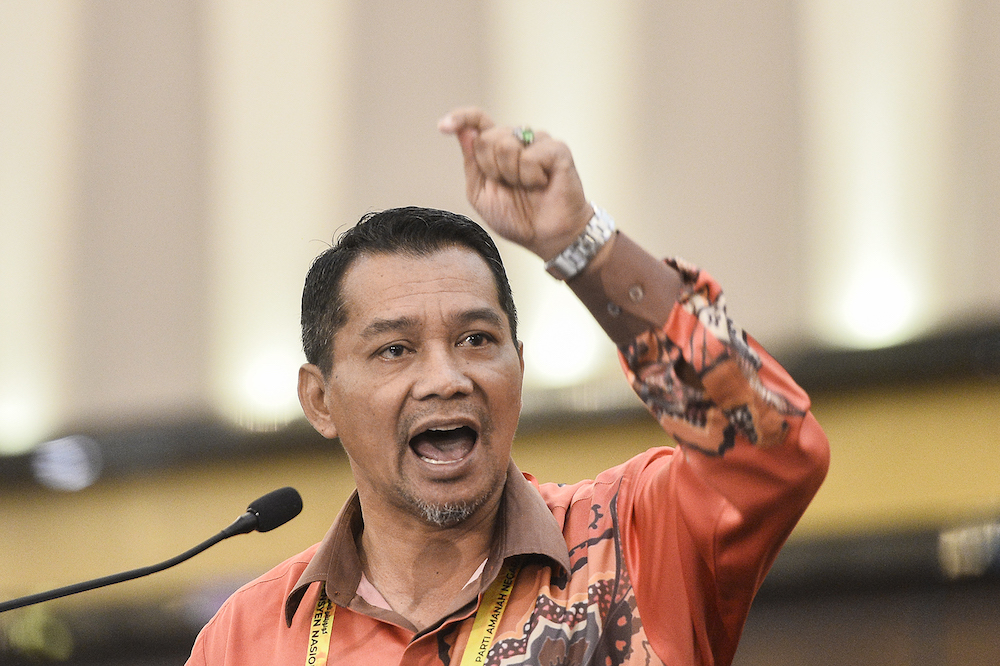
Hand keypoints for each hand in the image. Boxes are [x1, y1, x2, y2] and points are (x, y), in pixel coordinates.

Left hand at [438, 107, 594, 260]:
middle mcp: (518, 139)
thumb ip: (472, 162)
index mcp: (497, 148)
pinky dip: (531, 177)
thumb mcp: (481, 193)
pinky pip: (531, 156)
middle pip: (486, 138)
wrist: (545, 236)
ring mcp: (538, 141)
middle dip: (491, 168)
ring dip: (512, 175)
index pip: (477, 121)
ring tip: (528, 187)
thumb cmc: (516, 217)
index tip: (443, 127)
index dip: (460, 118)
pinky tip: (542, 184)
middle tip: (510, 186)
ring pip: (507, 145)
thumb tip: (465, 131)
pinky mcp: (557, 149)